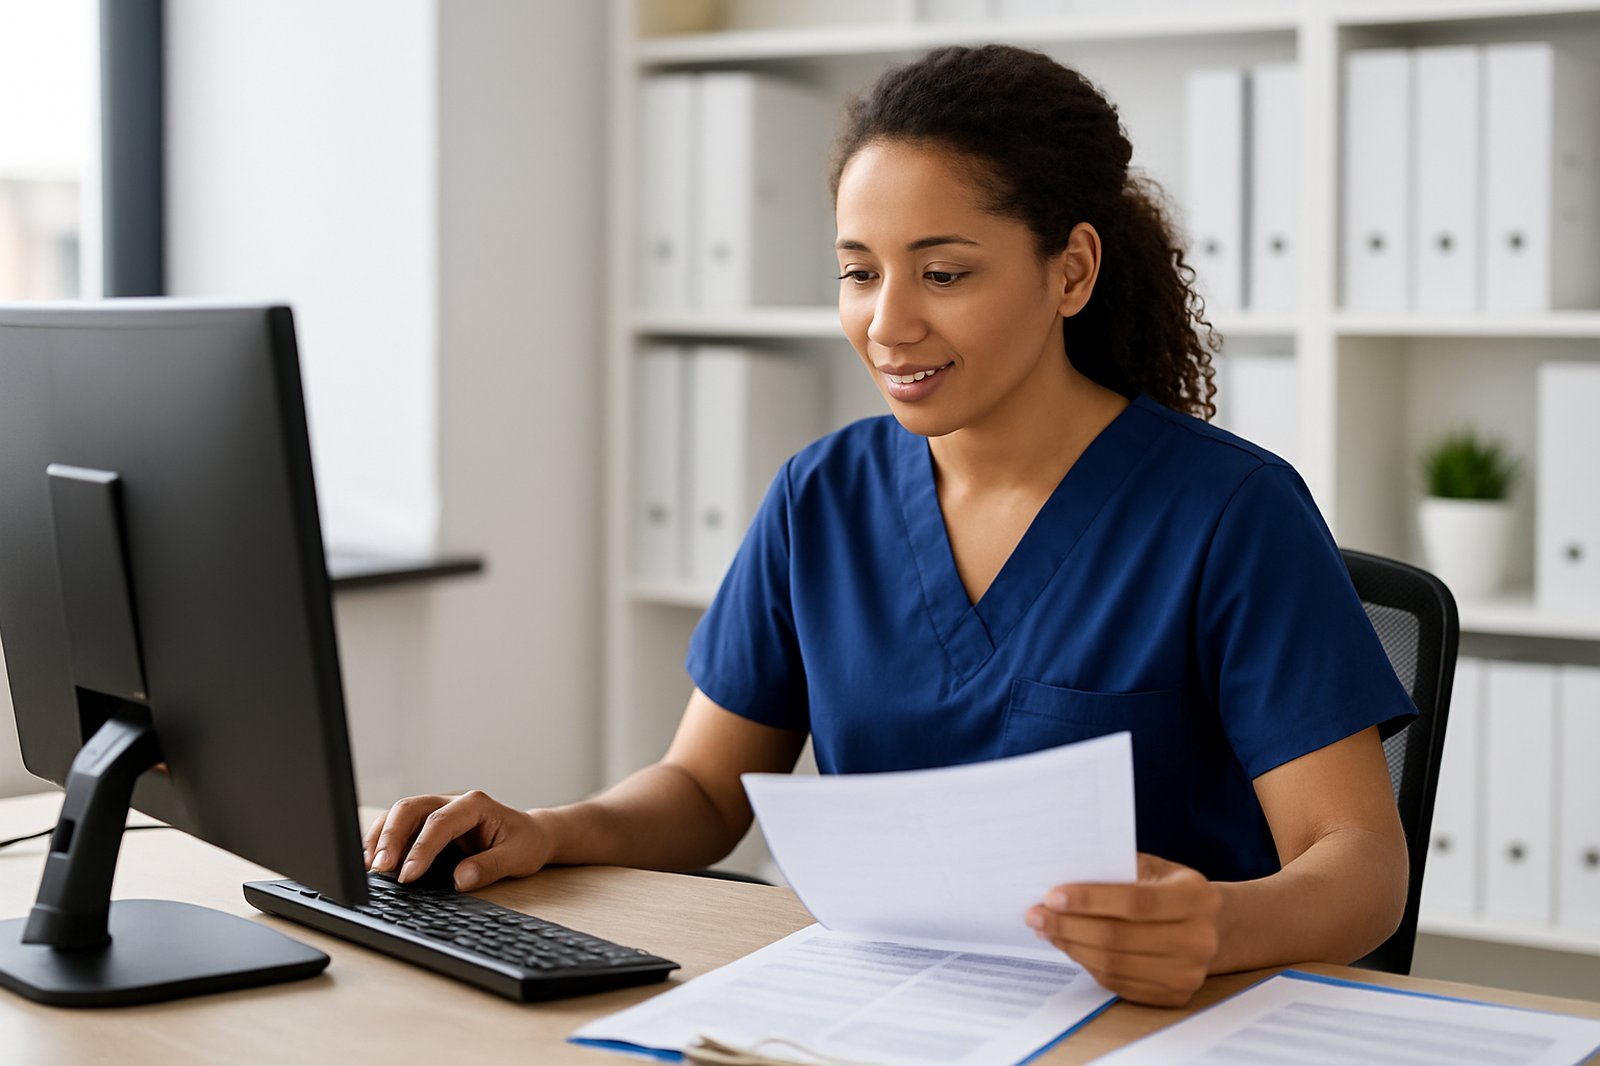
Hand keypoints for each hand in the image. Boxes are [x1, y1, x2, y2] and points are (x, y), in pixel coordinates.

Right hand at [362, 789, 552, 891]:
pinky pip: (398, 827)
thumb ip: (490, 867)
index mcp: (474, 804)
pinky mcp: (426, 824)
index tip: (408, 877)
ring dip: (380, 839)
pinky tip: (373, 861)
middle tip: (379, 869)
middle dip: (390, 838)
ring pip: (398, 815)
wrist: (529, 835)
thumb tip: (461, 879)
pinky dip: (382, 842)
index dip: (420, 849)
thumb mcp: (517, 856)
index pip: (439, 823)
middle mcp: (450, 801)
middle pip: (410, 809)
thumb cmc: (523, 842)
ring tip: (370, 867)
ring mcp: (436, 810)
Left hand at [1025, 852, 1221, 1006]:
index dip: (1089, 901)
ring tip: (1046, 930)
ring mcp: (1188, 973)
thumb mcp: (1154, 868)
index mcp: (1196, 898)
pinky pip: (1118, 984)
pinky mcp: (1175, 996)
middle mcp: (1198, 939)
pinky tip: (1069, 947)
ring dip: (1072, 947)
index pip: (1135, 902)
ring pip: (1114, 964)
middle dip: (1068, 926)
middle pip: (1119, 938)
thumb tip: (1061, 875)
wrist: (1212, 927)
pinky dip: (1087, 964)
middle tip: (1035, 915)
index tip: (1052, 896)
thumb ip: (1117, 870)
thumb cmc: (1170, 890)